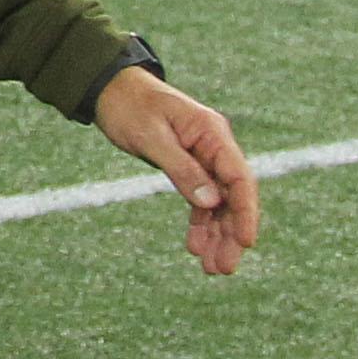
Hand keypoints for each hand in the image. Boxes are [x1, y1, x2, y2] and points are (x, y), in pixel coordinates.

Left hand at [94, 68, 259, 276]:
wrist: (110, 89)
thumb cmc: (130, 106)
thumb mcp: (150, 137)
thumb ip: (181, 168)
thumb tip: (211, 203)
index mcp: (212, 133)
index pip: (239, 178)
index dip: (245, 212)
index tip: (246, 242)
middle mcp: (214, 147)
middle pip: (231, 196)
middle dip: (230, 233)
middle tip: (224, 268)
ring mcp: (204, 158)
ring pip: (217, 203)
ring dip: (216, 235)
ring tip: (212, 268)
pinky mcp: (189, 167)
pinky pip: (200, 199)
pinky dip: (200, 223)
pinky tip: (195, 247)